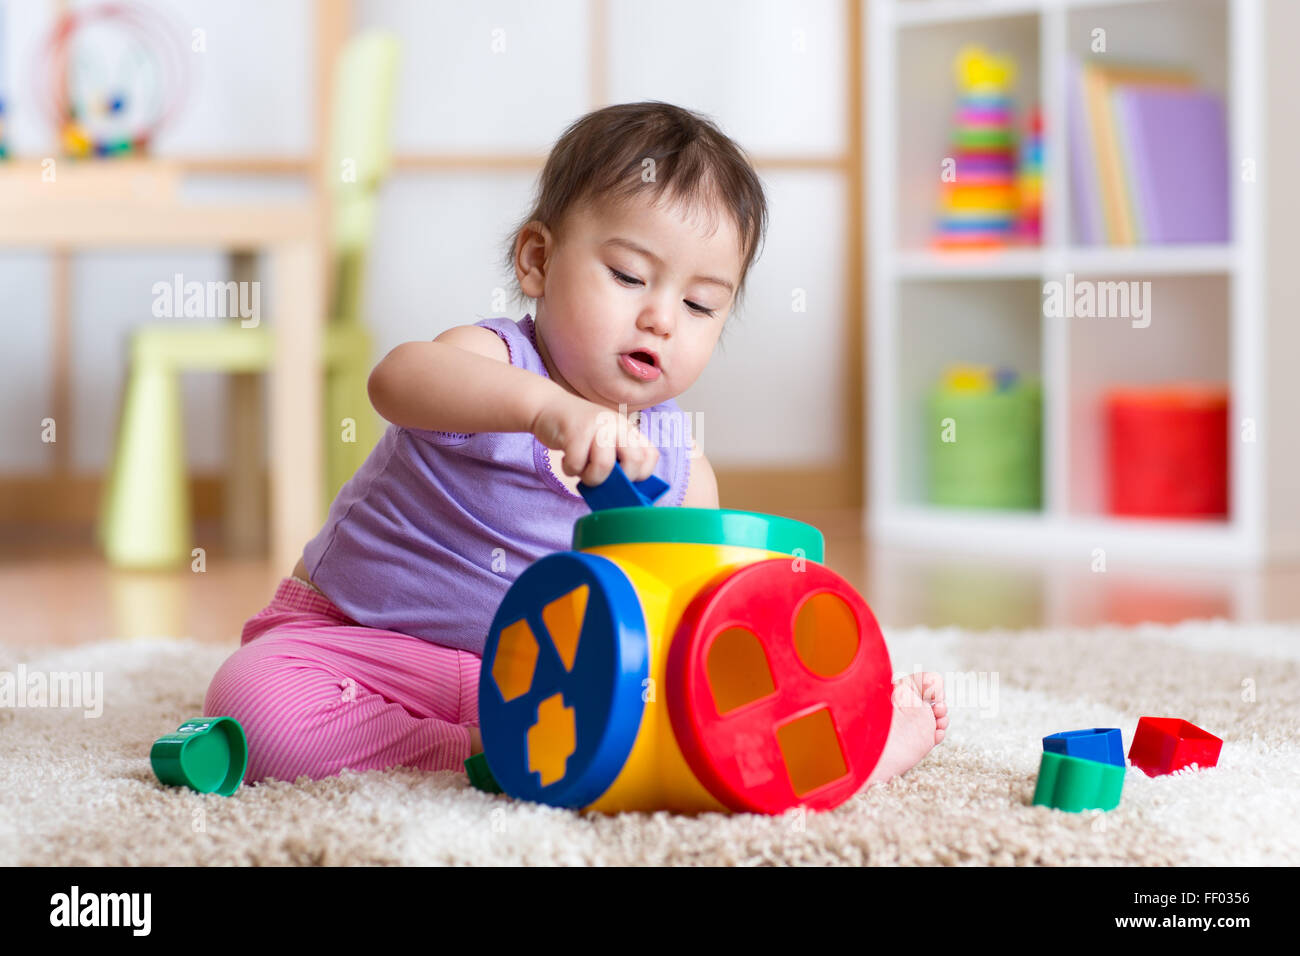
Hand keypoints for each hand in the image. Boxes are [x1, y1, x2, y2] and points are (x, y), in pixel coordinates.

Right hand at [530, 391, 658, 485]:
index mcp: (627, 429)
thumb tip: (624, 493)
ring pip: (605, 465)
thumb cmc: (577, 434)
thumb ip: (617, 459)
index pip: (650, 456)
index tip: (624, 480)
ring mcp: (597, 425)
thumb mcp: (603, 441)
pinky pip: (577, 464)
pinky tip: (567, 460)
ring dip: (591, 478)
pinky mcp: (575, 430)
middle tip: (602, 478)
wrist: (548, 407)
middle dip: (618, 481)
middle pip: (634, 461)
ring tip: (581, 471)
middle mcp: (617, 424)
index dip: (641, 475)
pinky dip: (569, 470)